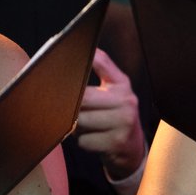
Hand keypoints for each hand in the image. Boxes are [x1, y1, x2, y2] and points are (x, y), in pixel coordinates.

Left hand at [73, 48, 145, 178]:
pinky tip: (94, 139)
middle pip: (84, 97)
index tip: (62, 57)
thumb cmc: (115, 116)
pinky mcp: (118, 142)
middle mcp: (127, 100)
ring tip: (86, 126)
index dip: (83, 59)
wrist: (132, 148)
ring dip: (77, 126)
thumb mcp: (114, 91)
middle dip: (71, 105)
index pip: (102, 61)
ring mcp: (124, 122)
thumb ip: (101, 68)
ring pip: (81, 121)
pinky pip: (85, 140)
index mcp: (122, 84)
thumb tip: (82, 47)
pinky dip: (84, 141)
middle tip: (68, 108)